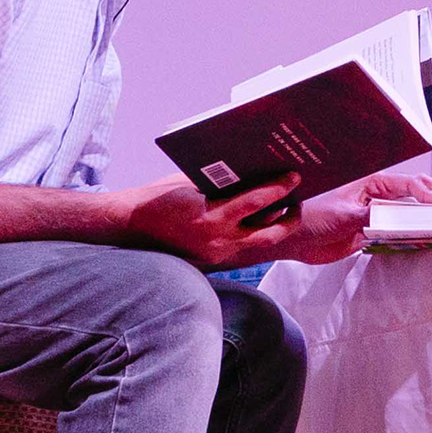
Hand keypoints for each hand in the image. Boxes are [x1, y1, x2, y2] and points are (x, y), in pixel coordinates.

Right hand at [114, 172, 305, 271]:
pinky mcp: (213, 259)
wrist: (132, 226)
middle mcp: (216, 240)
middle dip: (289, 217)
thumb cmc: (160, 197)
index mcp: (210, 217)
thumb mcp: (192, 183)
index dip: (278, 188)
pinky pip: (242, 246)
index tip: (295, 176)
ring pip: (259, 243)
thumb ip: (221, 183)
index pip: (255, 202)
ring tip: (288, 210)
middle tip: (299, 199)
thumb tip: (253, 172)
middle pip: (268, 233)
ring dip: (276, 227)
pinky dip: (255, 232)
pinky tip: (262, 219)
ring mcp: (216, 253)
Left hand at [281, 168, 431, 264]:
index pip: (409, 186)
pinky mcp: (371, 232)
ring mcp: (375, 214)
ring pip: (409, 214)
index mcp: (371, 183)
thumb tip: (398, 218)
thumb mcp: (345, 214)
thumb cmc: (311, 217)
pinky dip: (413, 234)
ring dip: (426, 218)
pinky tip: (427, 238)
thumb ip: (373, 216)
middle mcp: (376, 197)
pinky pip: (398, 232)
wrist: (292, 239)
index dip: (429, 194)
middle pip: (414, 197)